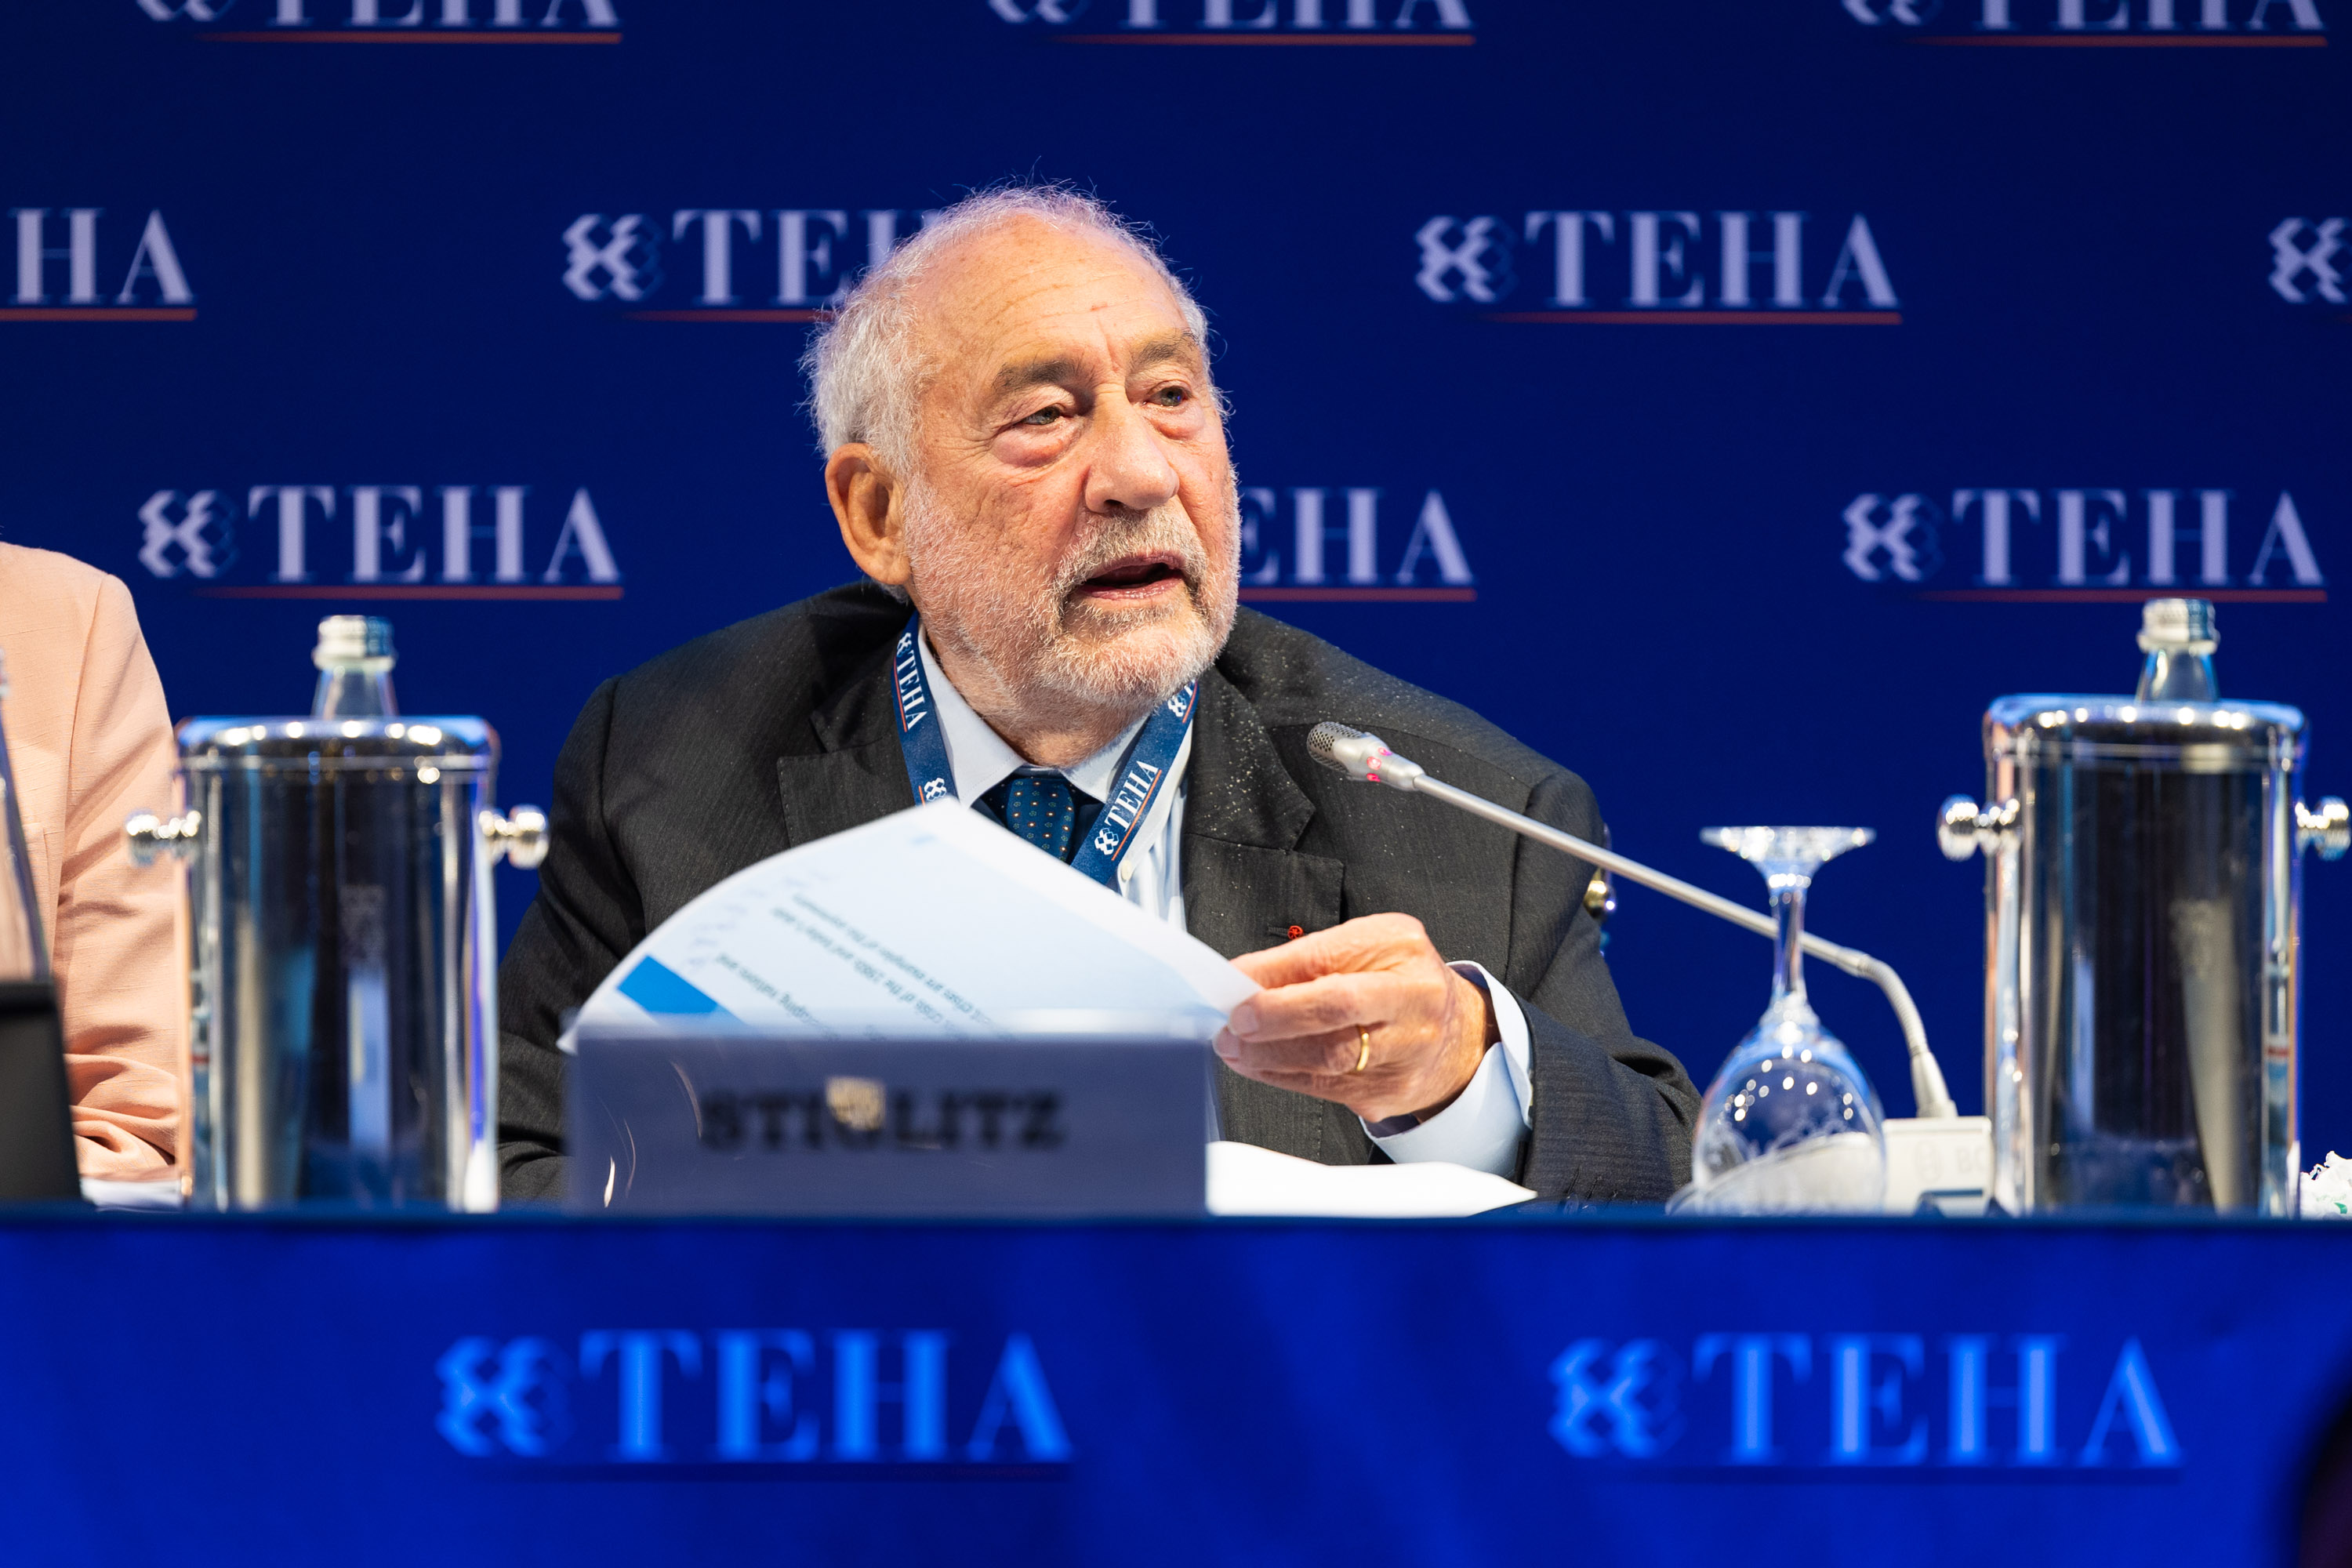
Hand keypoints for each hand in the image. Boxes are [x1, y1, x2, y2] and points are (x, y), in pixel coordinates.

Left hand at [1215, 913, 1497, 1123]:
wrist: (1458, 1036)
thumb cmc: (1401, 982)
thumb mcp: (1368, 947)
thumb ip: (1311, 958)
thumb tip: (1246, 978)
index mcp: (1401, 949)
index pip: (1328, 958)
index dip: (1273, 972)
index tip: (1232, 980)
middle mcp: (1412, 999)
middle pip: (1335, 1010)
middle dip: (1273, 1016)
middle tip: (1233, 1021)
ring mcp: (1406, 1052)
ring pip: (1326, 1059)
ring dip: (1267, 1053)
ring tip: (1233, 1045)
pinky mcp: (1389, 1092)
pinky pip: (1324, 1089)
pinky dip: (1281, 1076)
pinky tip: (1257, 1065)